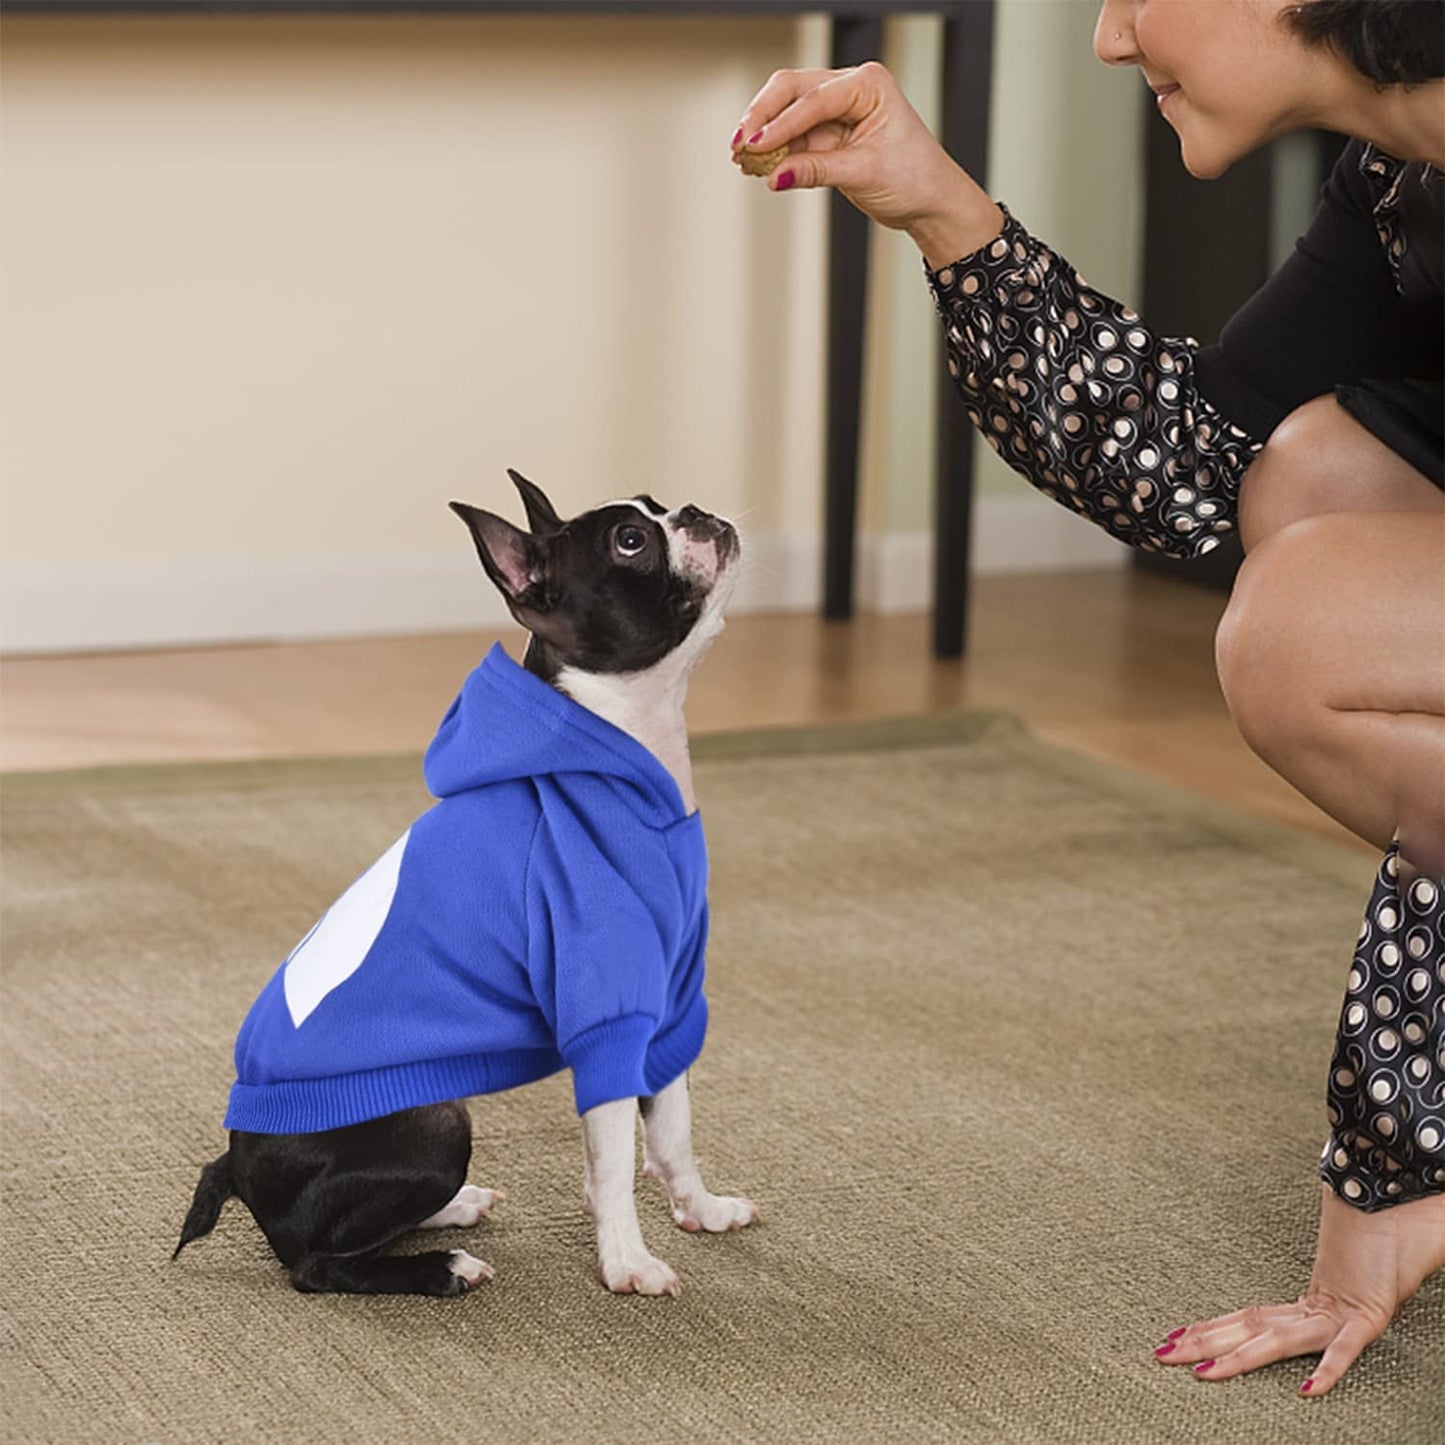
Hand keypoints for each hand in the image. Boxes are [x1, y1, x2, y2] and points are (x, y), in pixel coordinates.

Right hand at [731, 62, 1003, 266]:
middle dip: (761, 118)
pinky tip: (756, 166)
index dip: (780, 122)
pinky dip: (774, 153)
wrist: (931, 202)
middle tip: (738, 145)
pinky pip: (792, 140)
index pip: (812, 99)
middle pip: (791, 91)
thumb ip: (817, 170)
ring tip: (741, 161)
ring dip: (763, 137)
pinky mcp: (828, 136)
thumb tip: (775, 175)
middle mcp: (849, 89)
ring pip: (786, 115)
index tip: (754, 143)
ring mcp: (836, 112)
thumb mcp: (864, 173)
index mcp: (867, 84)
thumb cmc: (915, 178)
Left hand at [1155, 1184, 1444, 1395]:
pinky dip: (1329, 1367)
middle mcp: (1317, 1307)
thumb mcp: (1350, 1276)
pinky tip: (1307, 1391)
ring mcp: (1340, 1311)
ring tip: (1201, 1372)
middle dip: (1204, 1343)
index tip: (1173, 1335)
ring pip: (1278, 1340)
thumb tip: (1307, 1274)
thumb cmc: (1385, 1238)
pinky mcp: (1368, 1314)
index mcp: (1310, 1300)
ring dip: (1239, 1357)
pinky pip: (1345, 1347)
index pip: (1248, 1318)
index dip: (1212, 1329)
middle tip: (1159, 1354)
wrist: (1408, 1209)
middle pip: (1249, 1329)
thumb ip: (1330, 1289)